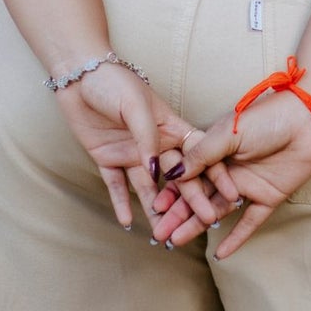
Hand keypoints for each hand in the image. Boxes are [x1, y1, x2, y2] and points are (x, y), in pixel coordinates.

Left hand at [53, 64, 239, 235]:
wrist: (79, 74)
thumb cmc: (114, 82)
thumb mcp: (136, 105)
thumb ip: (148, 138)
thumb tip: (158, 174)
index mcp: (169, 127)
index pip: (197, 154)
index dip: (215, 173)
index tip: (232, 193)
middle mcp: (154, 144)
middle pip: (177, 177)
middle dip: (192, 200)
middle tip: (206, 224)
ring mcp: (132, 153)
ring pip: (148, 188)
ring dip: (156, 210)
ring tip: (165, 235)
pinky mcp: (108, 159)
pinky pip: (117, 186)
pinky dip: (121, 204)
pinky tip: (128, 223)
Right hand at [157, 90, 310, 258]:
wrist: (308, 120)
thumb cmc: (267, 118)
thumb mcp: (228, 133)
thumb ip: (201, 155)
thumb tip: (171, 173)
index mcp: (217, 150)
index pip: (189, 175)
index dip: (172, 191)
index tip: (155, 207)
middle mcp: (230, 169)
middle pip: (199, 196)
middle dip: (178, 214)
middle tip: (159, 233)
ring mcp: (248, 185)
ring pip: (217, 210)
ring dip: (197, 225)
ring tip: (176, 241)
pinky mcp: (268, 197)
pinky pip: (249, 222)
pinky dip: (235, 238)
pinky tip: (219, 254)